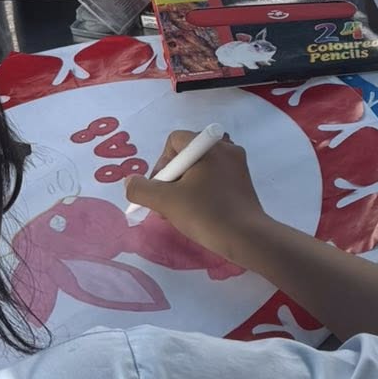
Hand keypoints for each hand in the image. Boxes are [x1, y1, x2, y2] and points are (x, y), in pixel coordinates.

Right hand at [123, 132, 266, 262]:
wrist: (247, 237)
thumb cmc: (206, 214)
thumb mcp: (166, 202)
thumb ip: (141, 189)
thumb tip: (130, 181)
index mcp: (208, 145)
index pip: (174, 141)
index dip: (161, 164)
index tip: (161, 188)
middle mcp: (226, 147)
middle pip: (187, 154)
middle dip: (172, 177)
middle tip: (169, 202)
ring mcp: (237, 164)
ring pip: (200, 168)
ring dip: (185, 186)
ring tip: (181, 209)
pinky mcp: (243, 181)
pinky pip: (214, 177)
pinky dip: (201, 190)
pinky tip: (199, 212)